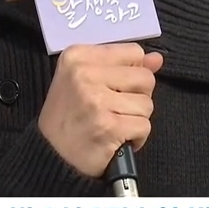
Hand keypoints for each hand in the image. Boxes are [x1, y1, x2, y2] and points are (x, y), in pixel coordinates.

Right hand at [38, 43, 164, 177]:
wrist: (51, 155)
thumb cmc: (69, 115)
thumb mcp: (86, 80)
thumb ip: (123, 66)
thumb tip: (157, 59)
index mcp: (78, 56)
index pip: (134, 52)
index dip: (132, 72)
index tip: (116, 87)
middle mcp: (85, 74)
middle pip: (145, 78)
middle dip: (137, 97)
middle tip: (114, 109)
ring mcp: (97, 101)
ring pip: (147, 104)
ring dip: (136, 119)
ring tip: (114, 124)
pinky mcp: (109, 126)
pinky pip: (144, 126)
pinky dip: (136, 137)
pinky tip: (117, 139)